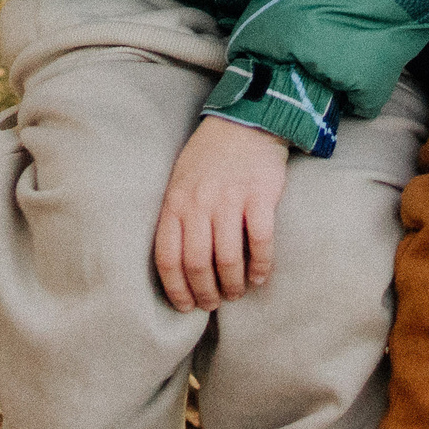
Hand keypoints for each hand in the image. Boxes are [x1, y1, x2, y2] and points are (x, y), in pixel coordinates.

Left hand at [152, 116, 291, 312]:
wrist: (245, 122)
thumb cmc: (209, 158)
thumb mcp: (180, 183)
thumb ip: (177, 217)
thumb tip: (179, 264)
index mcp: (175, 203)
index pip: (167, 258)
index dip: (176, 289)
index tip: (185, 306)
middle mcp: (199, 204)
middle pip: (197, 264)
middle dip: (205, 292)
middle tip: (214, 303)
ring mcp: (229, 200)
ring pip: (227, 258)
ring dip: (233, 283)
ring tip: (238, 292)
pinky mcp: (259, 196)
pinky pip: (259, 241)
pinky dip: (261, 265)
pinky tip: (261, 276)